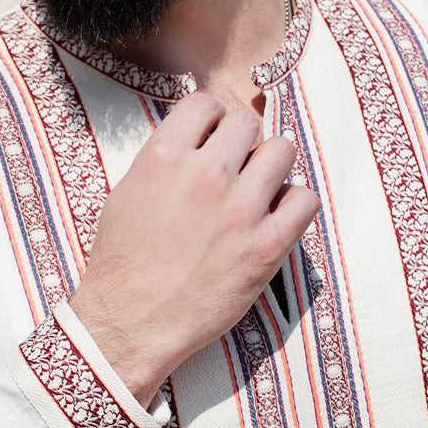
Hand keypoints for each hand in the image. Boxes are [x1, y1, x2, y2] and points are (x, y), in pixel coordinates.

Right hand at [70, 91, 318, 406]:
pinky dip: (294, 204)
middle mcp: (204, 175)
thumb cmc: (122, 263)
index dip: (212, 119)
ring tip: (258, 189)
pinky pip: (305, 200)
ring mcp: (239, 211)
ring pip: (282, 151)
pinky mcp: (266, 248)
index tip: (213, 138)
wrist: (129, 324)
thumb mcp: (127, 192)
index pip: (206, 103)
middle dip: (242, 141)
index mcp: (163, 157)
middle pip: (247, 123)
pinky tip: (276, 218)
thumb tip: (200, 136)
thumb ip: (165, 158)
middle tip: (236, 167)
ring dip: (271, 167)